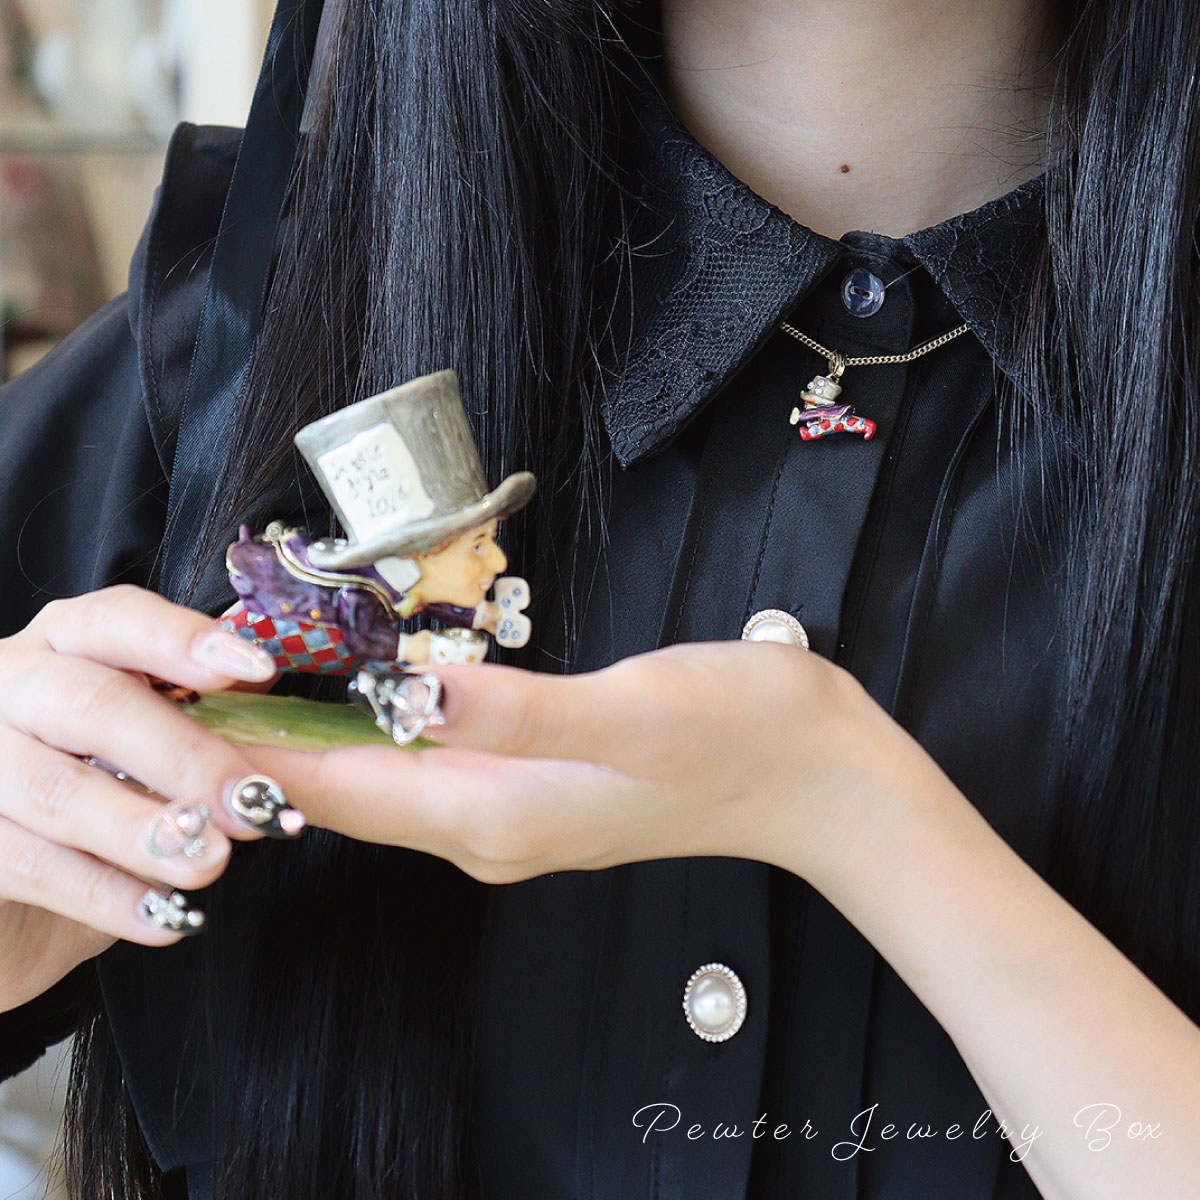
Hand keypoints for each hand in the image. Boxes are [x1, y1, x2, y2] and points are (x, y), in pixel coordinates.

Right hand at [0, 585, 303, 1013]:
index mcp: (61, 648)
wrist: (8, 906)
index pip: (117, 620)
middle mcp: (6, 686)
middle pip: (92, 704)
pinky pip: (26, 862)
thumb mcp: (147, 752)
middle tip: (253, 803)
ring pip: (56, 789)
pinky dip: (104, 894)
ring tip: (211, 862)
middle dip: (184, 756)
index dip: (183, 640)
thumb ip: (200, 712)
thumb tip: (267, 687)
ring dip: (146, 831)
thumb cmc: (90, 808)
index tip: (256, 669)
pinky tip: (165, 917)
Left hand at [243, 640, 935, 884]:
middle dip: (272, 738)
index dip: (258, 743)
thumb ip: (517, 709)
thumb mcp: (630, 711)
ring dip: (321, 732)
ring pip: (386, 776)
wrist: (816, 776)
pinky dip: (380, 727)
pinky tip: (366, 689)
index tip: (188, 691)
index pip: (341, 788)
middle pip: (350, 789)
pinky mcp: (539, 785)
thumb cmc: (736, 734)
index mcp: (495, 813)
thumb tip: (406, 691)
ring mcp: (514, 811)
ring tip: (257, 672)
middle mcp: (489, 825)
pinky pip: (430, 762)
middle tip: (202, 668)